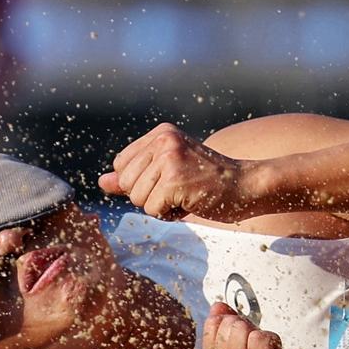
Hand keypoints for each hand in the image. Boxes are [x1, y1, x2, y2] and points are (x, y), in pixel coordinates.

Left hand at [100, 122, 258, 221]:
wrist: (246, 185)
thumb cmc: (208, 181)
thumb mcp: (169, 172)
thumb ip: (135, 176)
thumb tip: (102, 182)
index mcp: (160, 133)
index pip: (121, 166)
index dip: (142, 181)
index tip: (172, 178)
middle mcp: (163, 140)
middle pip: (127, 183)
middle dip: (149, 195)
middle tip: (182, 188)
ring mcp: (169, 158)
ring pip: (137, 198)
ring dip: (161, 206)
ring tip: (187, 194)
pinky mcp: (175, 180)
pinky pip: (152, 210)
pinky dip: (170, 215)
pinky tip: (191, 202)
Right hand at [200, 302, 326, 348]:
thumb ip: (229, 336)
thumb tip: (218, 305)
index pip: (211, 326)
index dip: (234, 321)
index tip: (248, 339)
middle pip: (230, 324)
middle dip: (251, 328)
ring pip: (245, 329)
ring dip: (264, 336)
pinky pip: (263, 338)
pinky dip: (276, 341)